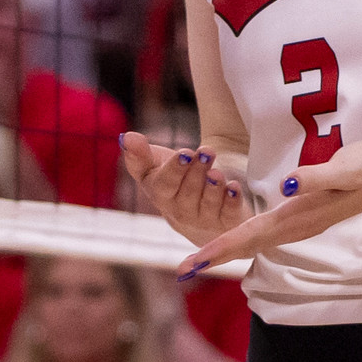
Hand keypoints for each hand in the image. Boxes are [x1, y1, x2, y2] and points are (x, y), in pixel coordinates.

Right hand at [120, 132, 251, 247]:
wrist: (202, 204)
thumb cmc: (176, 179)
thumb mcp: (156, 164)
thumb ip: (139, 154)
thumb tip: (126, 138)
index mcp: (161, 195)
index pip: (164, 185)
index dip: (175, 170)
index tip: (186, 153)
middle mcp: (181, 212)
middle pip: (188, 194)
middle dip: (197, 172)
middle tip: (206, 153)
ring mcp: (204, 220)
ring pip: (208, 206)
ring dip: (213, 188)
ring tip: (217, 173)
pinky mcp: (227, 223)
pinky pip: (229, 215)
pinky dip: (232, 201)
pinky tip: (235, 187)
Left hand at [174, 141, 361, 278]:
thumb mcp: (347, 167)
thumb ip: (317, 177)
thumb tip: (287, 186)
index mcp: (302, 215)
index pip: (253, 233)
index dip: (222, 247)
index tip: (194, 261)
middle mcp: (297, 225)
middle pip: (248, 244)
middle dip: (214, 256)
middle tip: (181, 270)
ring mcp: (301, 223)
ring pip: (255, 241)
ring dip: (225, 250)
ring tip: (196, 261)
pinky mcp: (303, 214)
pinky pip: (265, 232)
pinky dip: (242, 239)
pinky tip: (230, 241)